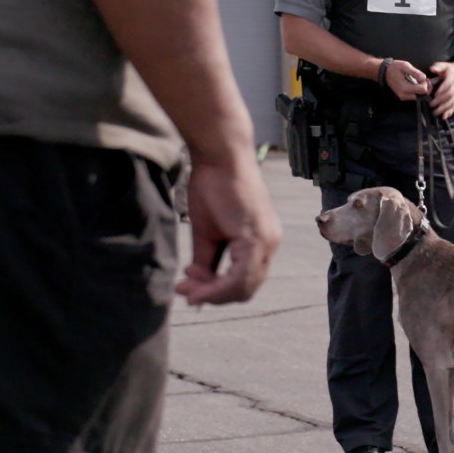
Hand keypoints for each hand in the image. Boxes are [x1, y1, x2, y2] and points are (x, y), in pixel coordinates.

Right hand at [175, 151, 281, 305]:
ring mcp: (266, 242)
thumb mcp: (206, 231)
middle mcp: (269, 244)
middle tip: (184, 290)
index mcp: (261, 242)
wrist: (219, 157)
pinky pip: (240, 276)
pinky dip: (217, 286)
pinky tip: (195, 283)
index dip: (215, 291)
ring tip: (186, 286)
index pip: (243, 281)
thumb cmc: (212, 185)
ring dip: (212, 293)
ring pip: (244, 287)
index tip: (187, 287)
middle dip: (212, 295)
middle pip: (245, 289)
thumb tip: (197, 285)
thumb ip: (206, 259)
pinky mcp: (257, 238)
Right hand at [384, 59, 429, 100]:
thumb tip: (424, 78)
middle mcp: (404, 95)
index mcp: (405, 87)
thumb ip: (415, 72)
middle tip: (424, 79)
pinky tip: (416, 84)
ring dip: (422, 89)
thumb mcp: (405, 66)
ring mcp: (403, 97)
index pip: (422, 90)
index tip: (424, 78)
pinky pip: (414, 96)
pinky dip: (417, 90)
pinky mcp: (403, 97)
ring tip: (420, 80)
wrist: (384, 72)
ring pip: (419, 96)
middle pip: (422, 95)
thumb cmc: (394, 67)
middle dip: (425, 87)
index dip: (426, 83)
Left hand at [426, 61, 453, 119]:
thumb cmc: (452, 70)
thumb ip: (438, 66)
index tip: (435, 94)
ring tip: (436, 112)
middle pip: (450, 94)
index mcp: (453, 77)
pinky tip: (444, 116)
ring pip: (453, 102)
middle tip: (432, 104)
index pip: (448, 84)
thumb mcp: (445, 65)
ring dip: (444, 108)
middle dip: (441, 101)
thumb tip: (432, 69)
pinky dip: (450, 112)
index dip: (442, 90)